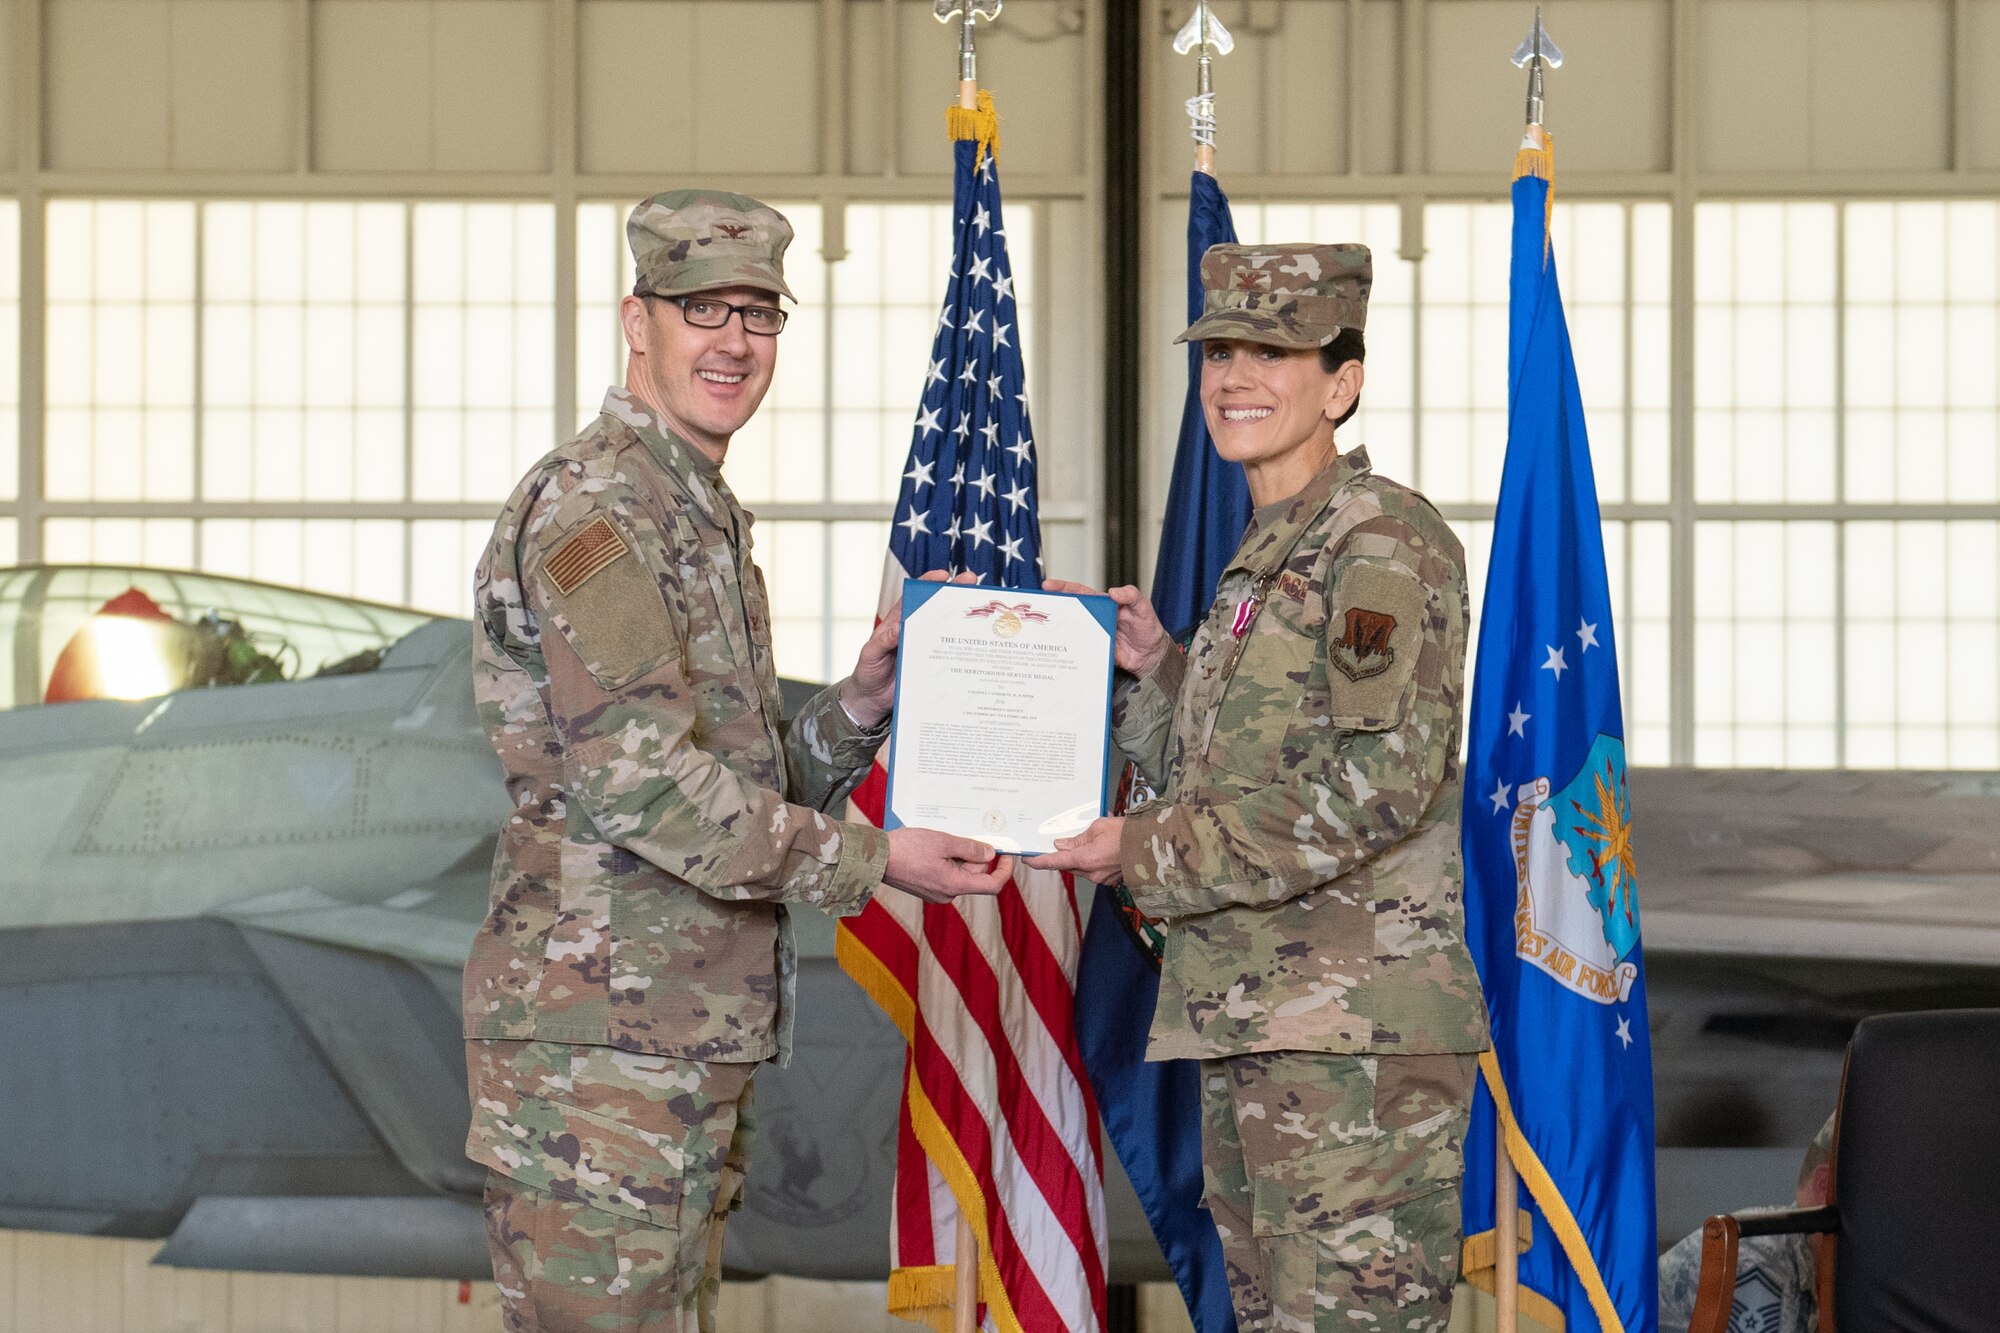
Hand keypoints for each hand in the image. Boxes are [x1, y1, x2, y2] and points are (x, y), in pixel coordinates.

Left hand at [841, 570, 976, 726]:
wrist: (872, 702)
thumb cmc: (868, 673)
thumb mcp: (871, 654)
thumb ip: (884, 640)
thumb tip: (900, 627)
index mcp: (898, 622)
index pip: (914, 597)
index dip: (928, 583)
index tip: (943, 575)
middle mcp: (915, 632)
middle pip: (936, 609)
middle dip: (954, 594)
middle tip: (971, 581)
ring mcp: (926, 649)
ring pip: (947, 630)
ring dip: (964, 619)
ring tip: (981, 607)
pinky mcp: (933, 667)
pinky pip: (949, 655)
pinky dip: (963, 648)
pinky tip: (977, 643)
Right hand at [885, 827, 1013, 903]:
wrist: (875, 858)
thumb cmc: (906, 849)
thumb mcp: (943, 841)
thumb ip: (970, 849)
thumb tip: (990, 853)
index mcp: (954, 885)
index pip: (992, 885)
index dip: (1004, 870)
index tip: (1006, 854)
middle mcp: (947, 894)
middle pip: (975, 876)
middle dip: (974, 855)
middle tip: (964, 834)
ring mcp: (936, 893)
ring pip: (960, 873)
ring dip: (959, 856)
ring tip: (941, 839)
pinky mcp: (927, 888)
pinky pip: (947, 874)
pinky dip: (947, 860)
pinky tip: (934, 847)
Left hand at [1022, 816, 1124, 885]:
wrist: (1153, 844)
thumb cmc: (1127, 832)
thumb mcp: (1098, 827)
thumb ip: (1077, 839)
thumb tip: (1061, 845)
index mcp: (1085, 859)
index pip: (1054, 862)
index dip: (1038, 862)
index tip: (1027, 860)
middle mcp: (1092, 873)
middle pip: (1067, 866)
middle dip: (1061, 856)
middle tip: (1055, 844)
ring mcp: (1102, 878)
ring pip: (1080, 869)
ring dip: (1077, 858)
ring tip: (1086, 842)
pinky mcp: (1110, 879)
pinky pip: (1093, 871)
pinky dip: (1090, 862)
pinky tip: (1098, 850)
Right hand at [1042, 579, 1169, 678]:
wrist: (1152, 656)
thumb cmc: (1148, 628)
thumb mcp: (1143, 607)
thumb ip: (1131, 596)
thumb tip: (1113, 591)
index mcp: (1104, 604)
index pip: (1080, 593)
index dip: (1064, 588)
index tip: (1049, 585)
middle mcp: (1095, 619)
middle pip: (1070, 612)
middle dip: (1053, 608)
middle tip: (1038, 607)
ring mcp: (1093, 635)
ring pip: (1071, 630)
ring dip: (1057, 630)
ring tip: (1041, 628)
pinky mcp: (1094, 651)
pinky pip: (1079, 649)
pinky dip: (1068, 650)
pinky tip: (1057, 650)